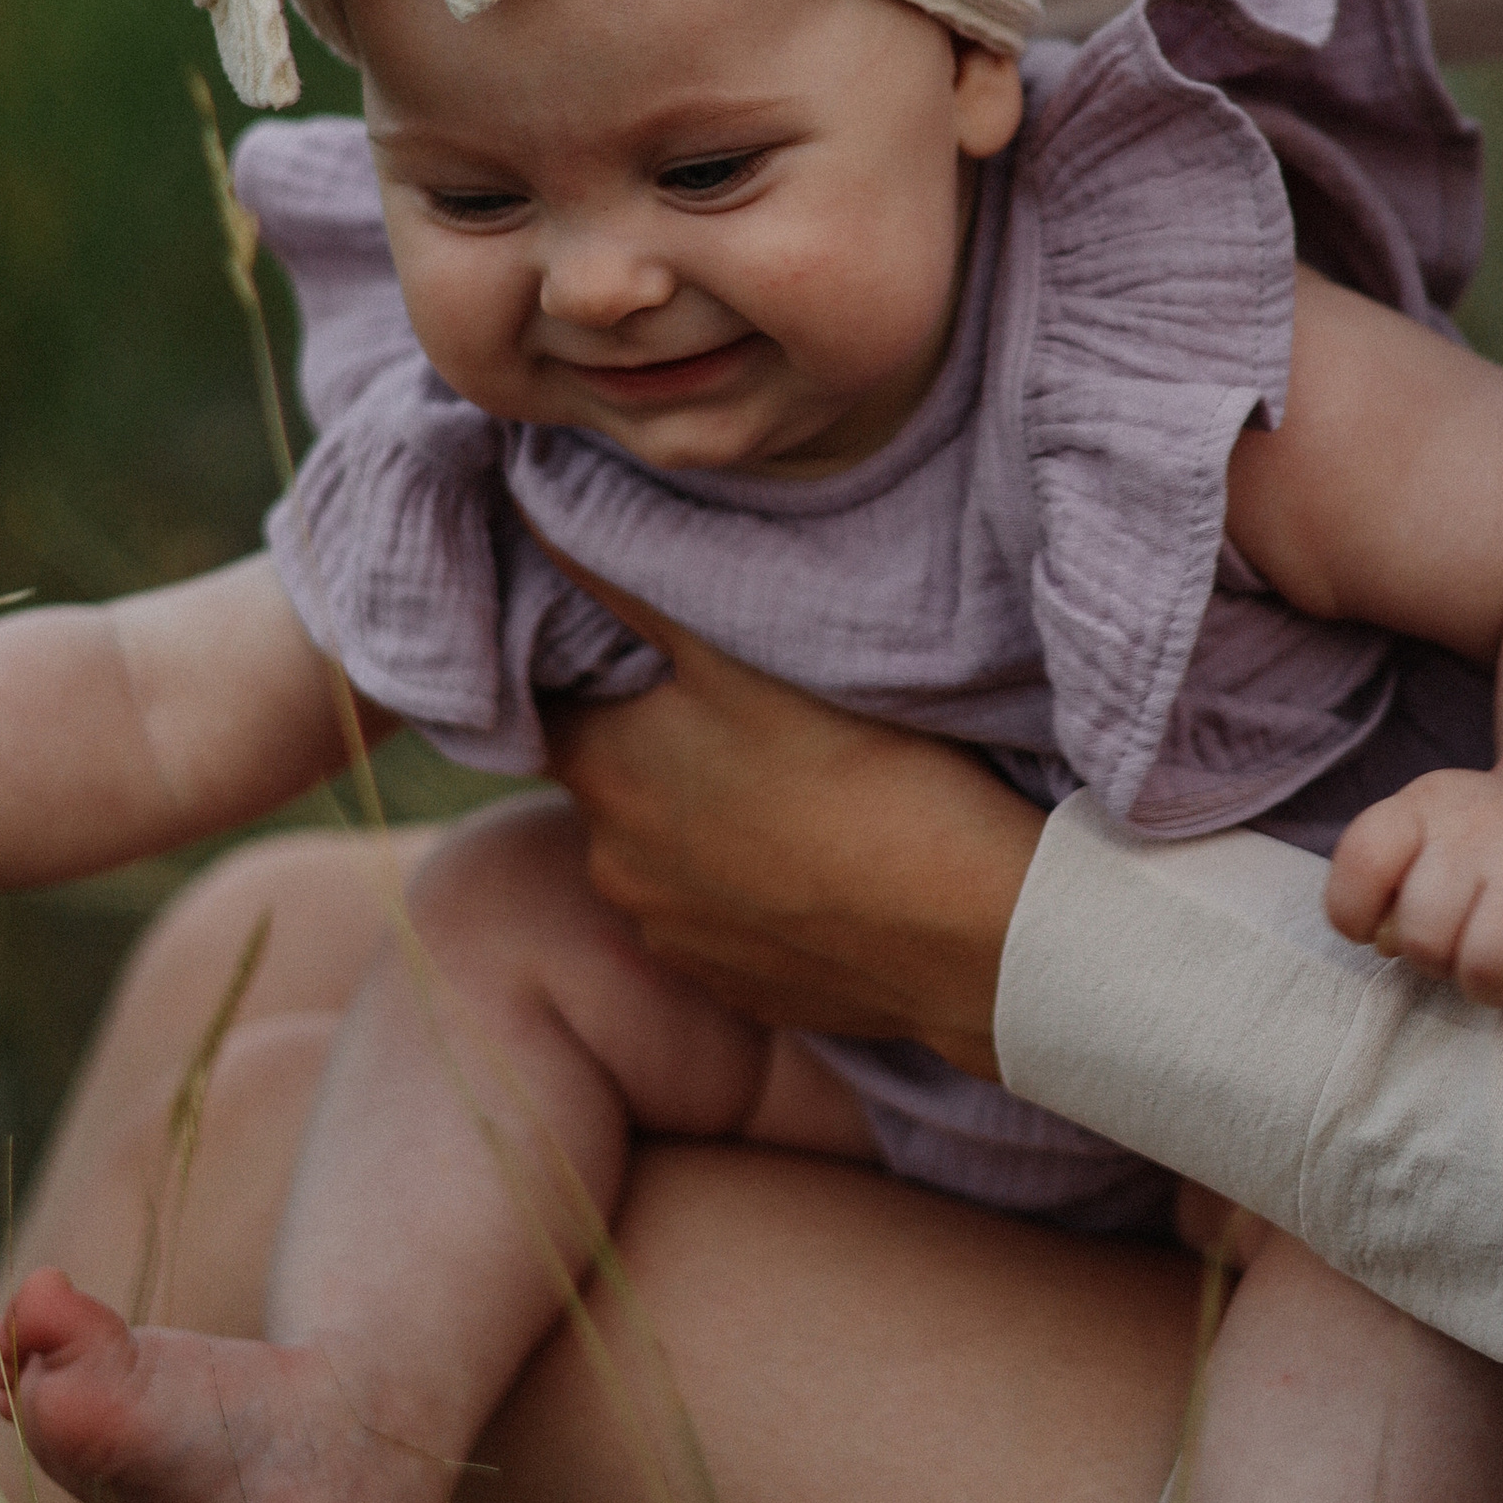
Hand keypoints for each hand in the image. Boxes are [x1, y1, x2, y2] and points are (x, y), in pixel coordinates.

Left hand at [535, 562, 1038, 1077]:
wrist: (968, 933)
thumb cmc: (857, 769)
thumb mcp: (736, 651)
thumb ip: (625, 582)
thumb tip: (534, 513)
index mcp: (599, 773)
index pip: (551, 696)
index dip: (591, 658)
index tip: (643, 634)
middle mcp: (612, 867)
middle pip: (614, 776)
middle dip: (657, 739)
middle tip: (737, 700)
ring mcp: (674, 939)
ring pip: (670, 852)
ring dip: (707, 820)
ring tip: (793, 783)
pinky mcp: (740, 989)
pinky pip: (726, 920)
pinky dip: (755, 887)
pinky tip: (821, 855)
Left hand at [1324, 765, 1502, 1016]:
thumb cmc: (1489, 858)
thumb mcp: (1427, 843)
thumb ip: (1388, 886)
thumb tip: (1385, 939)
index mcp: (1431, 802)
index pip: (1364, 859)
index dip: (1353, 913)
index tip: (1379, 928)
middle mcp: (1486, 823)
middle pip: (1423, 934)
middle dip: (1435, 961)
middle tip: (1462, 946)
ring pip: (1485, 969)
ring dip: (1488, 987)